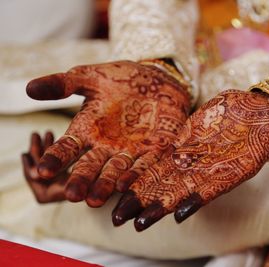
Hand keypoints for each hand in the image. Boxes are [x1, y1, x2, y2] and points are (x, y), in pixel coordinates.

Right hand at [26, 61, 189, 206]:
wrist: (157, 78)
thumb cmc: (121, 78)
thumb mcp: (92, 78)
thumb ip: (64, 84)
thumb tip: (29, 88)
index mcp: (86, 129)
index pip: (66, 147)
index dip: (55, 158)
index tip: (42, 171)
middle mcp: (105, 145)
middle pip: (89, 166)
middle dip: (81, 180)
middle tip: (71, 195)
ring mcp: (128, 151)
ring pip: (114, 172)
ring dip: (104, 186)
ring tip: (94, 200)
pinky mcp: (152, 151)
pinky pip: (142, 166)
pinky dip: (134, 175)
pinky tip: (124, 186)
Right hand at [112, 90, 268, 230]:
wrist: (266, 113)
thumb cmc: (232, 110)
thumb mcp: (204, 116)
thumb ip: (186, 132)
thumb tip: (169, 145)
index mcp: (184, 148)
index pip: (155, 168)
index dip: (136, 182)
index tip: (117, 194)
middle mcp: (194, 162)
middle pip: (163, 184)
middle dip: (141, 201)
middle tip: (118, 218)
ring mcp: (212, 168)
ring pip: (182, 191)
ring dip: (162, 207)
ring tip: (141, 222)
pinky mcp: (233, 173)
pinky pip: (211, 189)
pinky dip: (196, 201)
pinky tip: (181, 214)